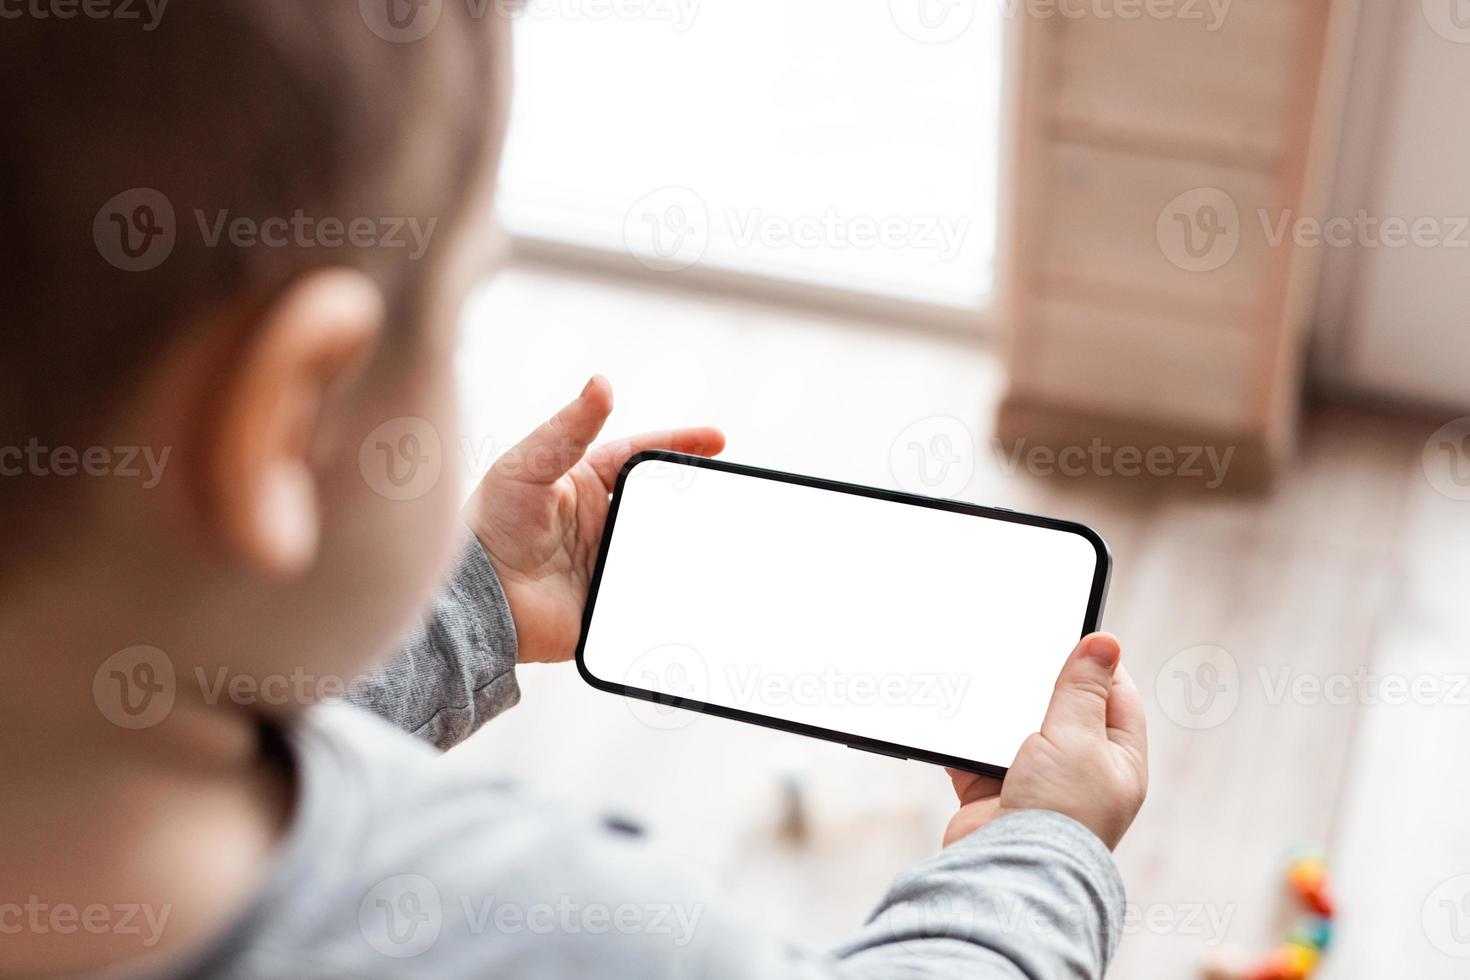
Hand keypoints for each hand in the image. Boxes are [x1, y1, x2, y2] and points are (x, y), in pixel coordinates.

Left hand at [464, 377, 724, 664]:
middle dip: (694, 496)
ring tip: (722, 540)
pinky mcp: (609, 604)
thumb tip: (602, 381)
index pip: (642, 455)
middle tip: (729, 491)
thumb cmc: (491, 525)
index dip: (680, 445)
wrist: (477, 600)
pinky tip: (699, 585)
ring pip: (662, 547)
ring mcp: (606, 561)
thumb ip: (568, 429)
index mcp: (585, 482)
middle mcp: (599, 520)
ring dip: (689, 544)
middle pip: (660, 502)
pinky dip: (674, 591)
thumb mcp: (529, 466)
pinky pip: (651, 595)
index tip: (719, 440)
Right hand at [943, 633, 1147, 849]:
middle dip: (1039, 689)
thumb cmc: (1060, 813)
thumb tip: (1106, 642)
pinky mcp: (992, 797)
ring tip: (984, 689)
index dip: (1097, 666)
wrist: (1010, 871)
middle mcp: (1079, 775)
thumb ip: (1083, 689)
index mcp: (1117, 762)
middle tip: (1021, 657)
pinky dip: (963, 746)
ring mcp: (1034, 786)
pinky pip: (974, 759)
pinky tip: (953, 724)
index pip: (1117, 698)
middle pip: (1062, 713)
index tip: (1073, 637)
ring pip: (1014, 733)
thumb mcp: (1079, 736)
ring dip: (997, 718)